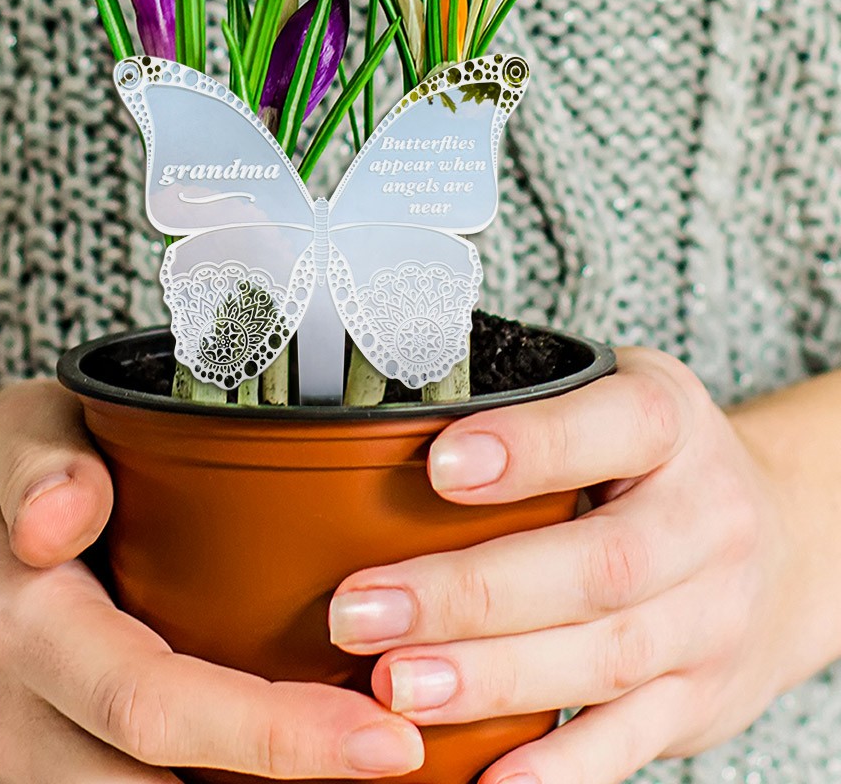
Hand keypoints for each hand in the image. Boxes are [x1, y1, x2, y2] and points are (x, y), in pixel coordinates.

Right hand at [0, 379, 423, 783]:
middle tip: (400, 754)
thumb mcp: (4, 434)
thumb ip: (39, 462)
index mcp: (14, 621)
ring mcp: (29, 752)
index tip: (377, 735)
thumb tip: (62, 517)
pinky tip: (284, 763)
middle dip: (287, 779)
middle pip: (157, 780)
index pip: (148, 698)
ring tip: (360, 760)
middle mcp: (18, 711)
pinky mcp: (51, 762)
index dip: (268, 731)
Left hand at [327, 348, 826, 783]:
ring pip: (604, 657)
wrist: (781, 540)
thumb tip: (391, 430)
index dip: (533, 447)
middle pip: (597, 566)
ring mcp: (709, 618)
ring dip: (491, 679)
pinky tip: (485, 774)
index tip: (439, 465)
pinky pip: (628, 740)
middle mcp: (706, 521)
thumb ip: (529, 410)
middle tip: (364, 611)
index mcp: (671, 424)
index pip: (619, 425)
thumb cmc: (657, 461)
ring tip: (397, 686)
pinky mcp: (698, 697)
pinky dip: (555, 765)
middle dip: (470, 594)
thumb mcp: (610, 398)